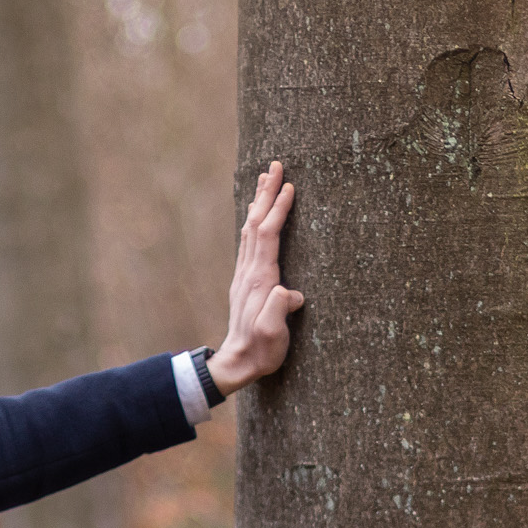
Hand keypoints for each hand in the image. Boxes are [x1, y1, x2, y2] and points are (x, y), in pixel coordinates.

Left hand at [205, 160, 303, 395]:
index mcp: (260, 279)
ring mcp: (245, 275)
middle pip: (256, 223)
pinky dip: (255, 220)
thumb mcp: (273, 335)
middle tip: (275, 165)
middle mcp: (249, 271)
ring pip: (250, 229)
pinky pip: (249, 241)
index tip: (289, 186)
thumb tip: (289, 292)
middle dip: (266, 193)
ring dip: (258, 201)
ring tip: (264, 179)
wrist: (238, 362)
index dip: (278, 209)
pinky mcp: (246, 281)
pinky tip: (256, 215)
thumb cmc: (261, 351)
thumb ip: (279, 311)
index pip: (268, 235)